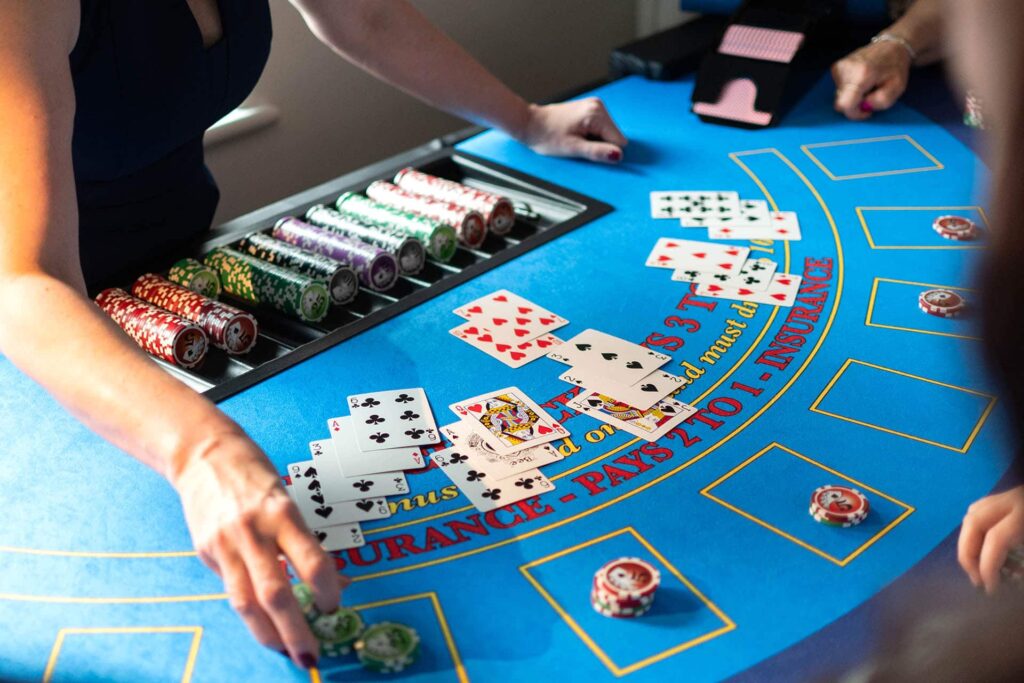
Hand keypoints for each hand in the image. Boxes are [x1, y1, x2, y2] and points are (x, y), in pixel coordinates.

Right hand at [171, 430, 344, 667]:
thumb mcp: (288, 499)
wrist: (203, 453)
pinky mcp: (207, 552)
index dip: (327, 590)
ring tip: (287, 651)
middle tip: (312, 655)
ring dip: (269, 634)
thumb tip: (334, 580)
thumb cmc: (254, 475)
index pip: (312, 562)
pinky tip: (264, 625)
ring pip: (247, 602)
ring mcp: (226, 544)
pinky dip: (249, 612)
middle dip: (296, 630)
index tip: (334, 606)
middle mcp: (253, 531)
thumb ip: (303, 542)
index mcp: (283, 513)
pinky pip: (231, 590)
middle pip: (277, 593)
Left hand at [517, 97, 627, 163]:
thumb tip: (618, 155)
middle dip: (599, 145)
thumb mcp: (573, 148)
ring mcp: (594, 106)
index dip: (605, 151)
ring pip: (607, 133)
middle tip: (579, 144)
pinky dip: (590, 135)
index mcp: (596, 114)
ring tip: (575, 138)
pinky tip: (576, 134)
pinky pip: (599, 128)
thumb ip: (597, 152)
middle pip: (613, 136)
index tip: (588, 151)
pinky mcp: (589, 109)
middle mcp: (598, 106)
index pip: (619, 141)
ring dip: (594, 140)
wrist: (531, 124)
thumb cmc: (546, 135)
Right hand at [831, 40, 912, 119]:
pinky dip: (850, 89)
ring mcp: (838, 67)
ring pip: (839, 97)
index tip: (867, 109)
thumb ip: (882, 102)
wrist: (891, 47)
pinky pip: (839, 89)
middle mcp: (846, 69)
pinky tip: (861, 81)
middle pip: (841, 102)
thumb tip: (864, 106)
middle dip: (855, 104)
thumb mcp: (897, 88)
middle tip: (870, 94)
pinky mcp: (835, 68)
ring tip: (867, 85)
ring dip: (853, 96)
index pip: (845, 105)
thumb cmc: (895, 67)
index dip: (855, 113)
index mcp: (861, 74)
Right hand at [958, 485, 1023, 593]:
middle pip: (973, 522)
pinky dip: (977, 532)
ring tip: (979, 568)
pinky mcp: (1009, 498)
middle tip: (976, 579)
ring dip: (970, 544)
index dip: (988, 568)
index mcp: (1023, 513)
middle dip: (969, 555)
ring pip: (973, 515)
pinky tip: (985, 549)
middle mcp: (1012, 500)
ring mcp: (1008, 496)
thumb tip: (1000, 584)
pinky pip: (981, 512)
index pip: (995, 539)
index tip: (990, 590)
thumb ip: (1022, 566)